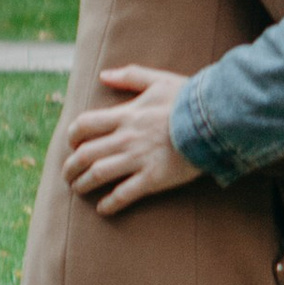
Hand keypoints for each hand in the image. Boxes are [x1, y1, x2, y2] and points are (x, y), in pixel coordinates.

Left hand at [63, 67, 202, 216]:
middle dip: (70, 167)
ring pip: (98, 175)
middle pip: (85, 154)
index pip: (84, 125)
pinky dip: (109, 204)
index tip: (71, 144)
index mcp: (125, 114)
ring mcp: (138, 159)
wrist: (216, 121)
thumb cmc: (188, 99)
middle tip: (67, 174)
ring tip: (78, 190)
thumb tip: (104, 75)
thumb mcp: (158, 80)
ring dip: (83, 184)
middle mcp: (126, 138)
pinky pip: (123, 195)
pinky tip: (102, 209)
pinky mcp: (152, 179)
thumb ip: (129, 76)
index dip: (72, 136)